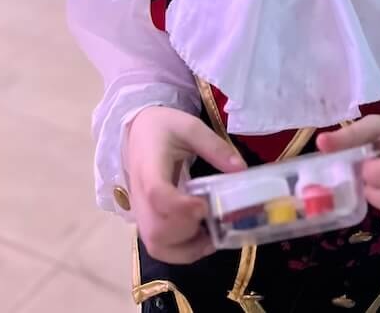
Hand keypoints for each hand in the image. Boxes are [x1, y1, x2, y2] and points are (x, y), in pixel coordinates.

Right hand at [126, 106, 245, 263]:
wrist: (138, 131)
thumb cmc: (164, 128)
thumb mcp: (190, 127)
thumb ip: (215, 147)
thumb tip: (241, 170)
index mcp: (150, 166)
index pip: (156, 194)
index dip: (181, 207)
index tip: (204, 206)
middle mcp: (140, 195)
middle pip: (156, 229)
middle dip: (189, 232)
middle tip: (212, 218)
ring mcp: (141, 212)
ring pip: (156, 244)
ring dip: (187, 247)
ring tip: (211, 234)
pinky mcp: (146, 221)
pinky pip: (158, 247)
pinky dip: (181, 251)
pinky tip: (202, 239)